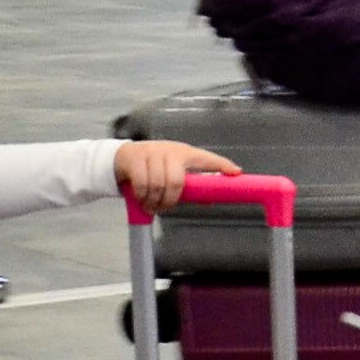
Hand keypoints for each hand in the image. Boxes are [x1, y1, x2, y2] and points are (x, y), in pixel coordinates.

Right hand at [114, 139, 241, 208]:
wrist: (123, 156)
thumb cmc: (154, 167)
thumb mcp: (172, 171)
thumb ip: (189, 184)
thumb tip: (210, 200)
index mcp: (186, 153)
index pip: (207, 158)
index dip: (222, 165)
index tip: (236, 173)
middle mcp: (172, 150)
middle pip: (176, 181)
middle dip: (170, 200)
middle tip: (164, 209)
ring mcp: (153, 152)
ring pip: (158, 184)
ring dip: (154, 201)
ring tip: (152, 206)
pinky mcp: (136, 157)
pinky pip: (141, 183)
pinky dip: (142, 196)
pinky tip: (142, 200)